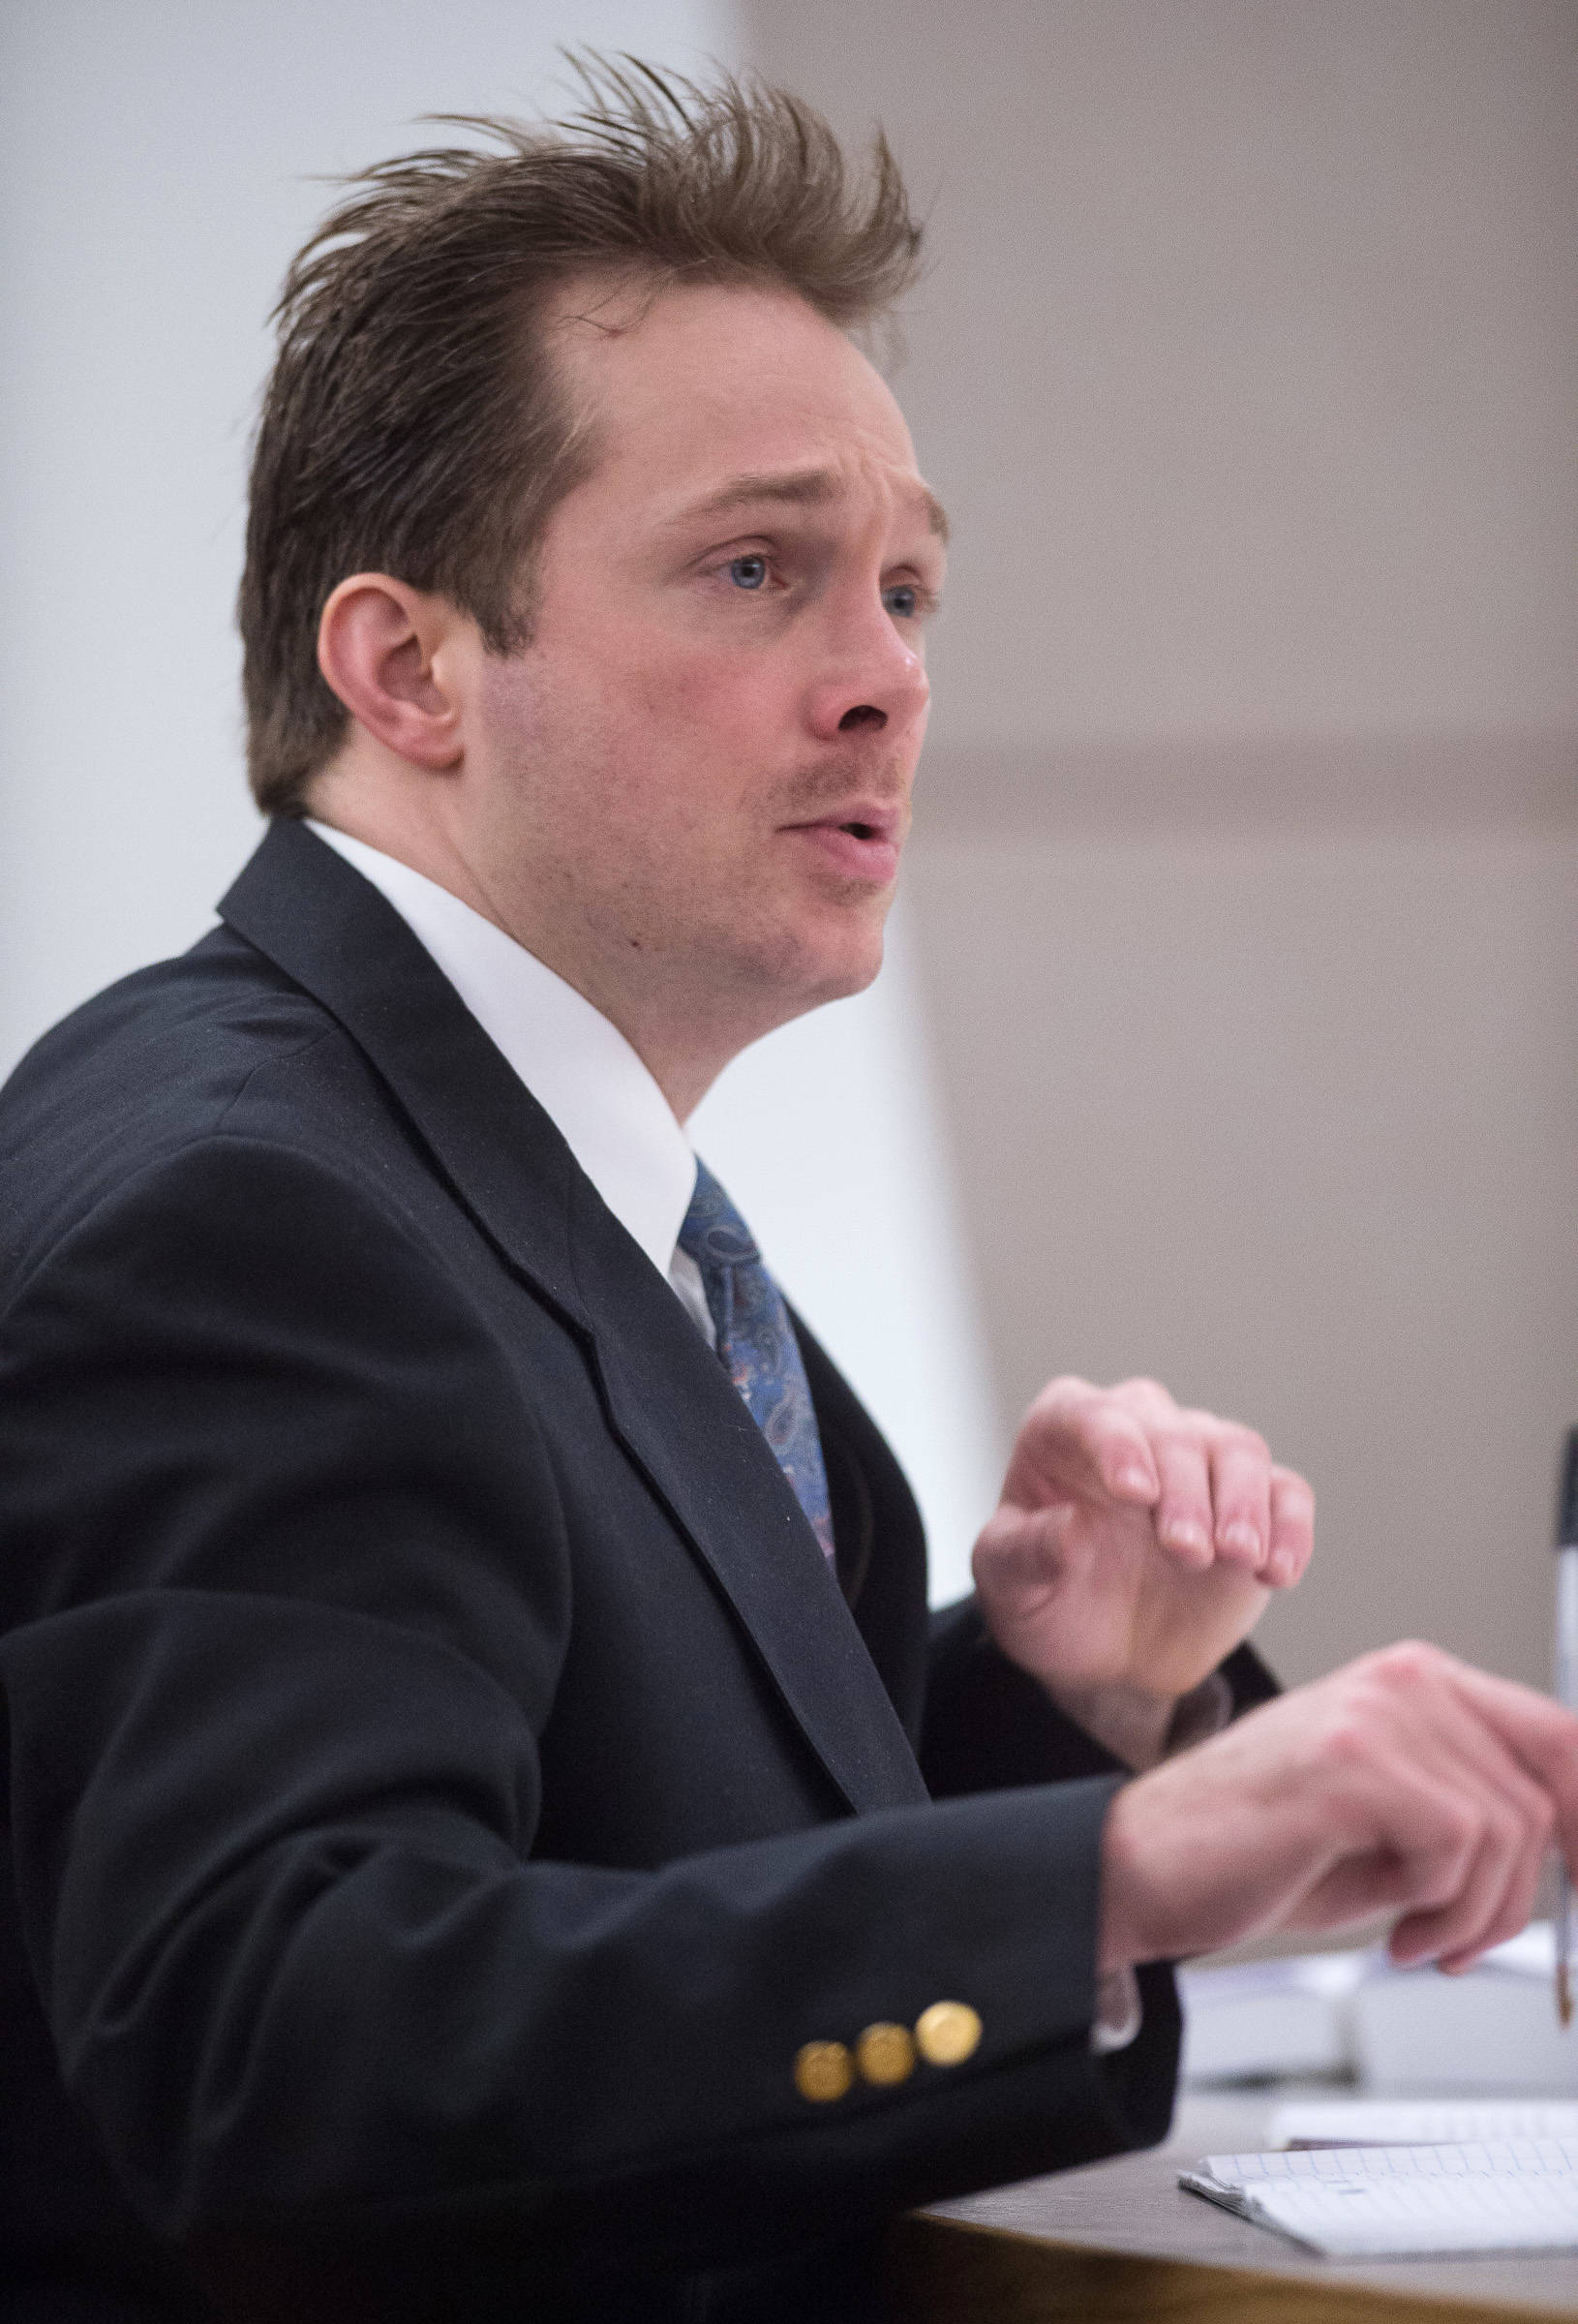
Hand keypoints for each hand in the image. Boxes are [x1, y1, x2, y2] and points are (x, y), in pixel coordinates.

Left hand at [972, 1377, 1313, 1749]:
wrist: (1103, 1655)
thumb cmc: (1046, 1598)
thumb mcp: (1009, 1585)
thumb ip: (1023, 1554)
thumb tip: (1066, 1528)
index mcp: (1065, 1429)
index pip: (1092, 1417)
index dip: (1116, 1446)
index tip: (1135, 1492)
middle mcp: (1139, 1429)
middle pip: (1175, 1434)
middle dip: (1186, 1490)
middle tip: (1186, 1550)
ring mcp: (1202, 1463)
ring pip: (1239, 1450)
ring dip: (1244, 1503)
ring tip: (1238, 1556)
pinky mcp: (1254, 1504)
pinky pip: (1286, 1493)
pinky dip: (1291, 1528)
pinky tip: (1276, 1573)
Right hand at [1099, 1642, 1577, 1974]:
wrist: (1144, 1867)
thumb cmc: (1255, 1850)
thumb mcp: (1389, 1822)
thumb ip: (1472, 1809)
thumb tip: (1569, 1846)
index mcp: (1414, 1681)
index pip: (1557, 1734)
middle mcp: (1402, 1680)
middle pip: (1544, 1790)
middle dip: (1519, 1893)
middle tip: (1464, 1939)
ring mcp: (1376, 1713)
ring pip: (1509, 1827)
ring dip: (1476, 1914)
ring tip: (1416, 1935)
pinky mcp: (1351, 1762)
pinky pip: (1460, 1846)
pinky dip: (1442, 1911)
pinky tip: (1393, 1929)